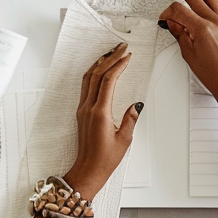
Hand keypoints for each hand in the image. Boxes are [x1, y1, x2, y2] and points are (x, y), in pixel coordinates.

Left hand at [65, 43, 142, 198]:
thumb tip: (136, 104)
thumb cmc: (105, 159)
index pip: (108, 80)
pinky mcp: (81, 112)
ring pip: (88, 78)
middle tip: (121, 47)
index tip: (128, 56)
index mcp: (99, 112)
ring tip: (111, 53)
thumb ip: (130, 118)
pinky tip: (100, 70)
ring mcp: (83, 109)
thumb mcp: (124, 139)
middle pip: (97, 74)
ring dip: (100, 63)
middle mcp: (88, 107)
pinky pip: (85, 86)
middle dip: (110, 57)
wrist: (87, 170)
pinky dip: (94, 73)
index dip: (118, 65)